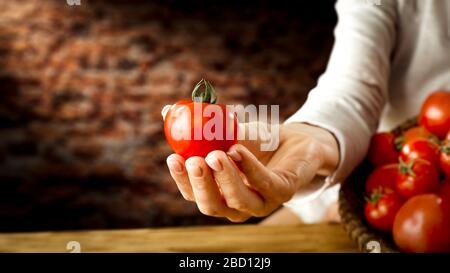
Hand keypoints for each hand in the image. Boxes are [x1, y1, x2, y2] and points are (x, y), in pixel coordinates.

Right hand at [165, 122, 338, 221]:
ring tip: (216, 153)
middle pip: (212, 205)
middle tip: (194, 161)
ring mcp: (260, 203)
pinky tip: (238, 150)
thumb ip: (199, 125)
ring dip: (225, 177)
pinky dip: (249, 167)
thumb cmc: (255, 141)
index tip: (173, 157)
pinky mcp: (282, 193)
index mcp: (218, 194)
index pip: (193, 194)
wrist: (293, 141)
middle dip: (201, 185)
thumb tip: (166, 110)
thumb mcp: (225, 132)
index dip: (181, 180)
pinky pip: (264, 183)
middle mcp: (236, 206)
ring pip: (238, 200)